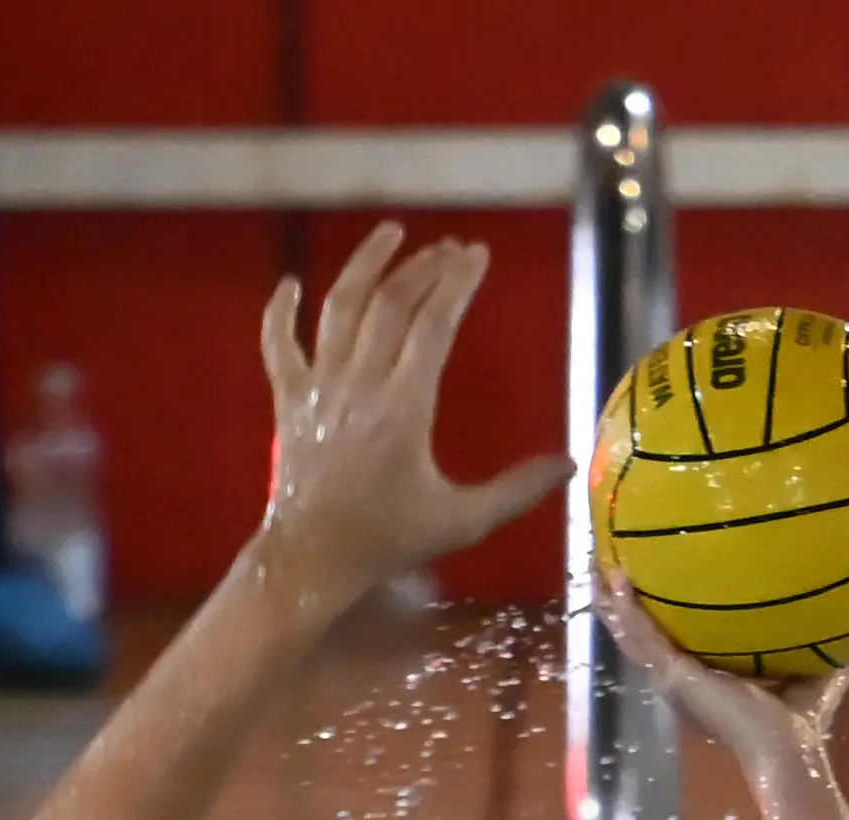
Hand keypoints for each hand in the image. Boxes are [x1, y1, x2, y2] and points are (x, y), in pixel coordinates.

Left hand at [251, 222, 573, 607]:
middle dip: (425, 269)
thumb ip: (518, 489)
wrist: (311, 557)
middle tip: (452, 248)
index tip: (477, 255)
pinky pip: (279, 345)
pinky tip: (291, 283)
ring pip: (339, 310)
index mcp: (404, 407)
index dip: (457, 283)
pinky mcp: (289, 400)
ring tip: (390, 233)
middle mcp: (359, 384)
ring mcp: (318, 388)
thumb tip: (569, 464)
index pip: (433, 325)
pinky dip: (280, 312)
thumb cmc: (390, 539)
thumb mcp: (464, 520)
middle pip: (391, 306)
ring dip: (365, 266)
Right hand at [593, 564, 848, 771]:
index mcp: (708, 683)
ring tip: (597, 568)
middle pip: (643, 639)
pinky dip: (626, 611)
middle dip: (624, 608)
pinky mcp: (672, 678)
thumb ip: (825, 647)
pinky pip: (641, 637)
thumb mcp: (815, 674)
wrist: (787, 750)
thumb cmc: (802, 723)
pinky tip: (616, 582)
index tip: (654, 591)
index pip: (678, 647)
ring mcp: (673, 682)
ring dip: (612, 604)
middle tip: (609, 571)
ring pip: (631, 636)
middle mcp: (684, 683)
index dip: (662, 621)